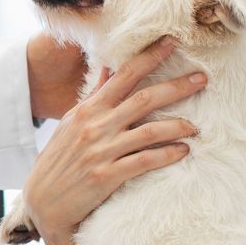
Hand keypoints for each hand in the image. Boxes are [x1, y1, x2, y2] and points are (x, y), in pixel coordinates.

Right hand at [23, 37, 207, 244]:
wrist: (43, 202)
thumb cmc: (58, 161)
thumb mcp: (71, 123)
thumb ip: (93, 96)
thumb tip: (107, 68)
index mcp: (89, 109)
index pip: (124, 74)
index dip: (150, 56)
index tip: (173, 42)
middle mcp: (96, 125)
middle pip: (144, 98)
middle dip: (177, 86)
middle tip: (202, 78)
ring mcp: (102, 150)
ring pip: (150, 131)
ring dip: (178, 125)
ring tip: (196, 126)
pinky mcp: (107, 175)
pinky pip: (146, 160)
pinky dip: (168, 154)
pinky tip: (183, 151)